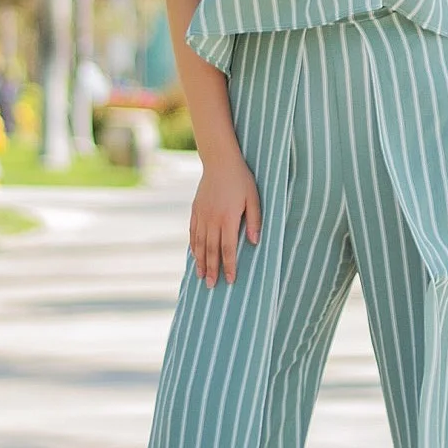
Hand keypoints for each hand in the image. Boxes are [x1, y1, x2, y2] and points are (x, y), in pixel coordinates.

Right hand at [190, 154, 260, 286]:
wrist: (220, 162)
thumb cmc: (241, 179)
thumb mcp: (253, 198)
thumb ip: (254, 220)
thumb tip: (254, 242)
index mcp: (228, 218)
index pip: (228, 248)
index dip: (229, 266)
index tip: (229, 280)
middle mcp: (212, 219)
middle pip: (211, 250)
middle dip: (212, 270)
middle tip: (211, 286)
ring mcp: (202, 215)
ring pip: (199, 244)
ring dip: (200, 262)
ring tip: (201, 277)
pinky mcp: (195, 210)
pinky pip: (193, 232)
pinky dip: (193, 246)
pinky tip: (195, 256)